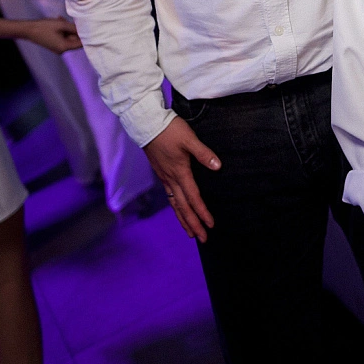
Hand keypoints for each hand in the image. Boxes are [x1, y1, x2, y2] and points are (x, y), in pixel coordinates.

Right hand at [21, 18, 80, 53]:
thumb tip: (85, 29)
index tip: (89, 27)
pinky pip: (62, 37)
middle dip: (74, 29)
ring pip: (68, 37)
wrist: (28, 29)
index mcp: (65, 47)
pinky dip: (62, 30)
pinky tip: (58, 20)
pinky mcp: (54, 44)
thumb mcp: (61, 25)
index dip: (86, 35)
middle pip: (74, 40)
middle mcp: (62, 50)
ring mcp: (58, 48)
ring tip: (61, 19)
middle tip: (70, 20)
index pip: (81, 43)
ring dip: (67, 28)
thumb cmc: (44, 27)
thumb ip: (74, 27)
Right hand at [144, 117, 220, 241]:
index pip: (193, 198)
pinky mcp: (161, 173)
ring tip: (190, 233)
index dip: (202, 213)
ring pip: (175, 204)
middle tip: (202, 238)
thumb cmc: (169, 130)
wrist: (146, 124)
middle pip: (183, 208)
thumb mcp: (189, 139)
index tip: (210, 225)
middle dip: (192, 224)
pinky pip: (169, 196)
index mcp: (179, 172)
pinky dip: (176, 208)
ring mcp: (164, 177)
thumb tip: (218, 167)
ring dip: (183, 219)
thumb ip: (203, 154)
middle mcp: (170, 179)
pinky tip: (179, 210)